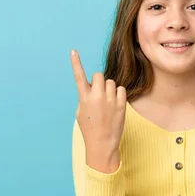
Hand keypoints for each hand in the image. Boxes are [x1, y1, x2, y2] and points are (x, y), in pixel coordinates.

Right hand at [71, 49, 125, 170]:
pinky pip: (120, 89)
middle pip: (99, 75)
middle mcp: (97, 97)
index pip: (79, 77)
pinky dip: (118, 94)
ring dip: (109, 88)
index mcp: (84, 98)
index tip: (73, 51)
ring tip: (107, 102)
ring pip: (111, 82)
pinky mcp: (121, 104)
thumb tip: (92, 86)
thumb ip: (85, 96)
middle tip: (99, 93)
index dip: (76, 63)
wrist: (102, 144)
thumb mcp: (81, 112)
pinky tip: (115, 104)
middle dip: (99, 82)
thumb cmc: (89, 128)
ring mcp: (110, 100)